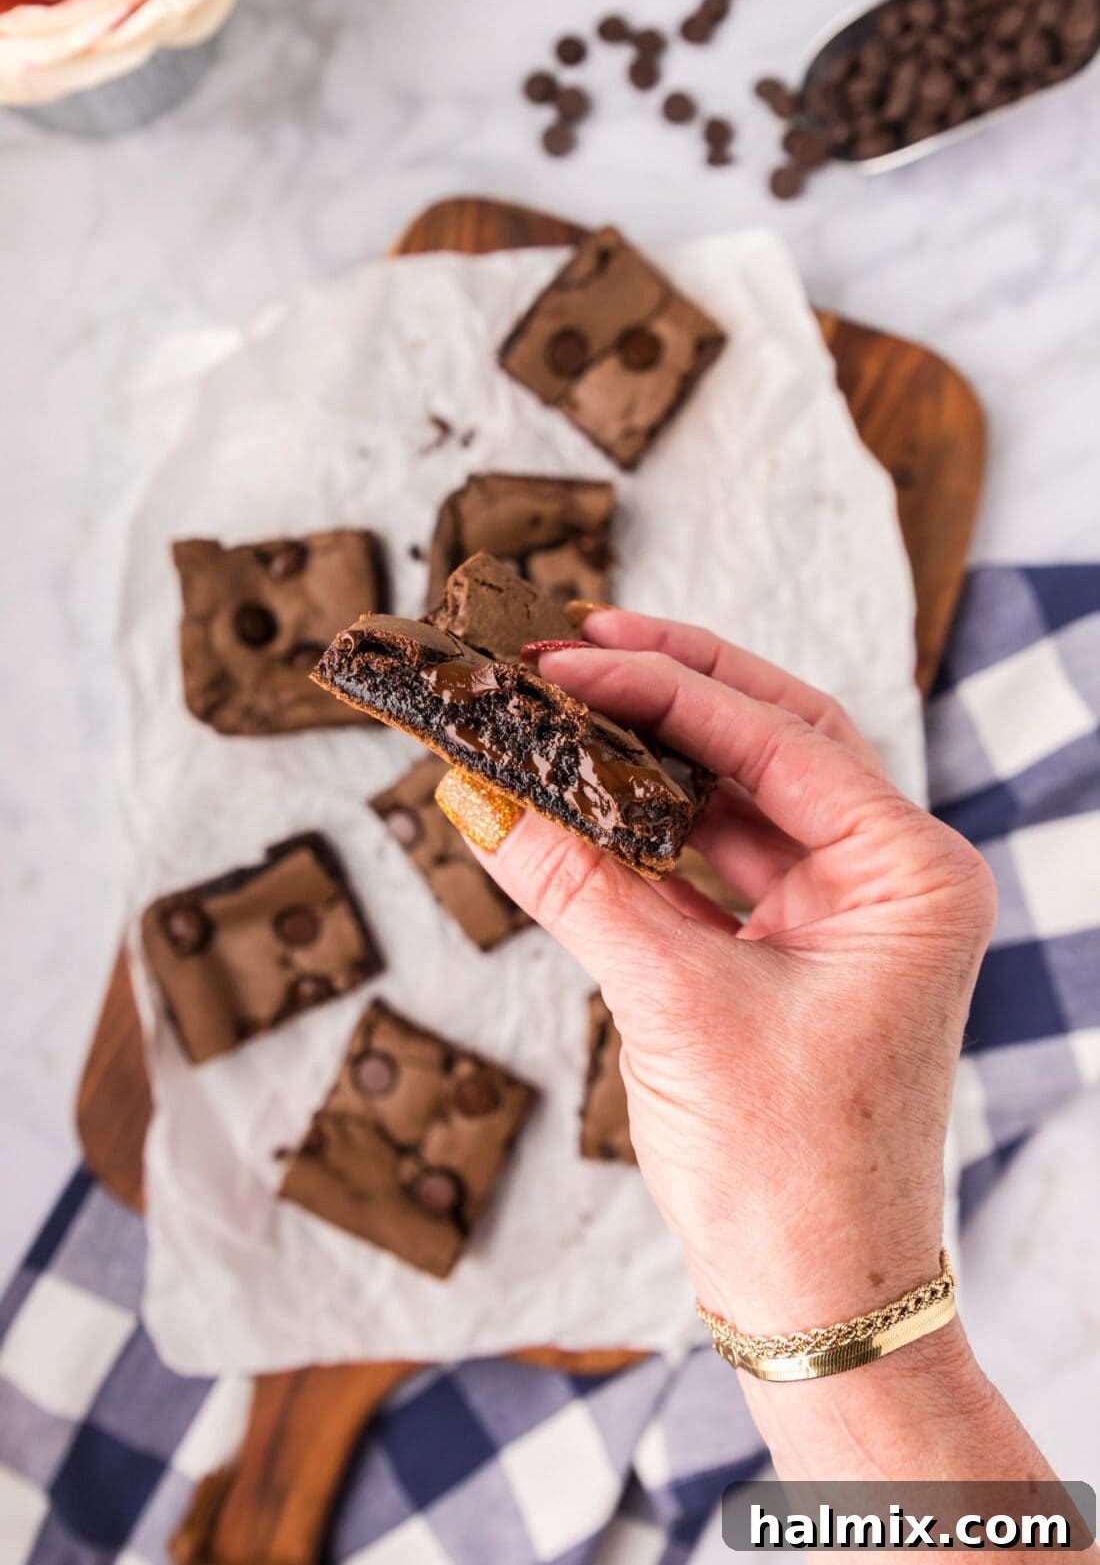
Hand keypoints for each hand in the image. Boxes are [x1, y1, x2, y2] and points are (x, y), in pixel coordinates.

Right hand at [445, 609, 996, 1335]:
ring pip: (740, 791)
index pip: (778, 738)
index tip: (564, 656)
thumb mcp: (672, 1004)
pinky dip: (646, 826)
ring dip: (652, 751)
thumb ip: (575, 885)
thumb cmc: (788, 1169)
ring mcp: (842, 910)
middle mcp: (889, 877)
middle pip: (773, 736)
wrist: (816, 1297)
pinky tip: (580, 793)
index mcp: (909, 876)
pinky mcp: (792, 945)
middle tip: (572, 640)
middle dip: (672, 685)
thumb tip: (478, 792)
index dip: (663, 688)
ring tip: (563, 699)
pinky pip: (714, 856)